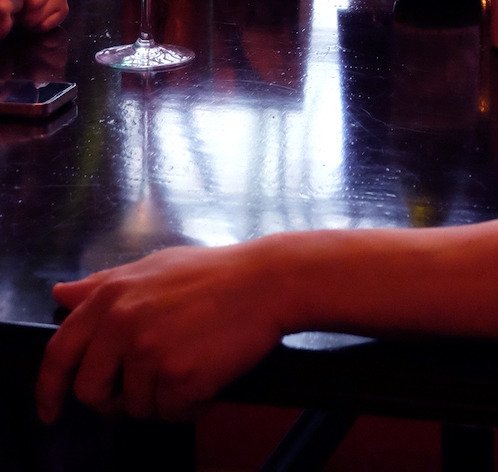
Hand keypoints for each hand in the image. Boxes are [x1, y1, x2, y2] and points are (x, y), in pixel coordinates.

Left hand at [37, 241, 285, 422]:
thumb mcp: (151, 267)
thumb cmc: (214, 274)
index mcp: (111, 296)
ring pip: (135, 407)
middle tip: (146, 385)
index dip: (49, 389)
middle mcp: (123, 323)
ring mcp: (150, 351)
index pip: (59, 353)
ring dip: (160, 398)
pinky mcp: (179, 376)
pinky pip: (171, 413)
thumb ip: (101, 283)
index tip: (50, 410)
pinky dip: (189, 404)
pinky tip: (206, 374)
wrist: (267, 281)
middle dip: (114, 399)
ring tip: (189, 365)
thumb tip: (61, 293)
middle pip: (91, 392)